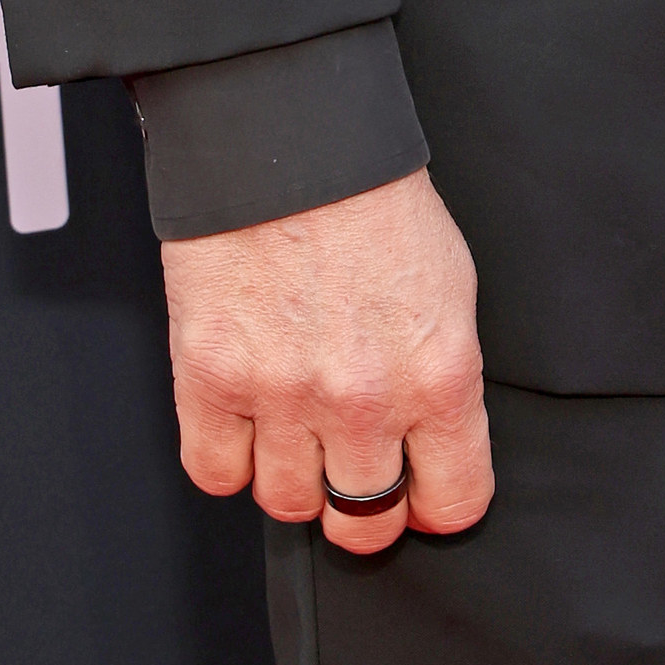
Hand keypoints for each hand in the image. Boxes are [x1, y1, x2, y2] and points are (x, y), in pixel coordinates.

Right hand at [160, 165, 491, 557]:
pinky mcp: (212, 382)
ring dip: (294, 479)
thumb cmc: (373, 202)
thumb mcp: (449, 287)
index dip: (437, 505)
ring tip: (298, 433)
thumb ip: (440, 375)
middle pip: (364, 521)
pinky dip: (229, 458)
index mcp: (439, 373)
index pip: (453, 500)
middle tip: (355, 476)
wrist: (292, 143)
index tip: (425, 496)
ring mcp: (283, 397)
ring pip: (287, 505)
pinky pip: (216, 473)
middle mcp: (364, 400)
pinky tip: (246, 422)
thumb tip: (433, 439)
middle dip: (364, 507)